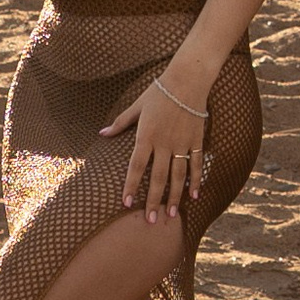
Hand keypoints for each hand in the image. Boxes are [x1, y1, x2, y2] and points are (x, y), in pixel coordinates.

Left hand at [100, 73, 209, 224]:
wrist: (188, 79)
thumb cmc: (159, 91)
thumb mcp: (137, 105)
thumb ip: (121, 122)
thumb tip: (102, 133)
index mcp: (146, 135)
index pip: (136, 166)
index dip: (131, 185)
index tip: (127, 204)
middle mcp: (164, 143)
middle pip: (158, 177)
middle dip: (154, 200)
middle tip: (152, 221)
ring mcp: (182, 143)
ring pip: (178, 175)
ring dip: (174, 196)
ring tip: (171, 215)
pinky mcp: (197, 140)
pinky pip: (196, 164)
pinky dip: (195, 180)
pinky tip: (194, 195)